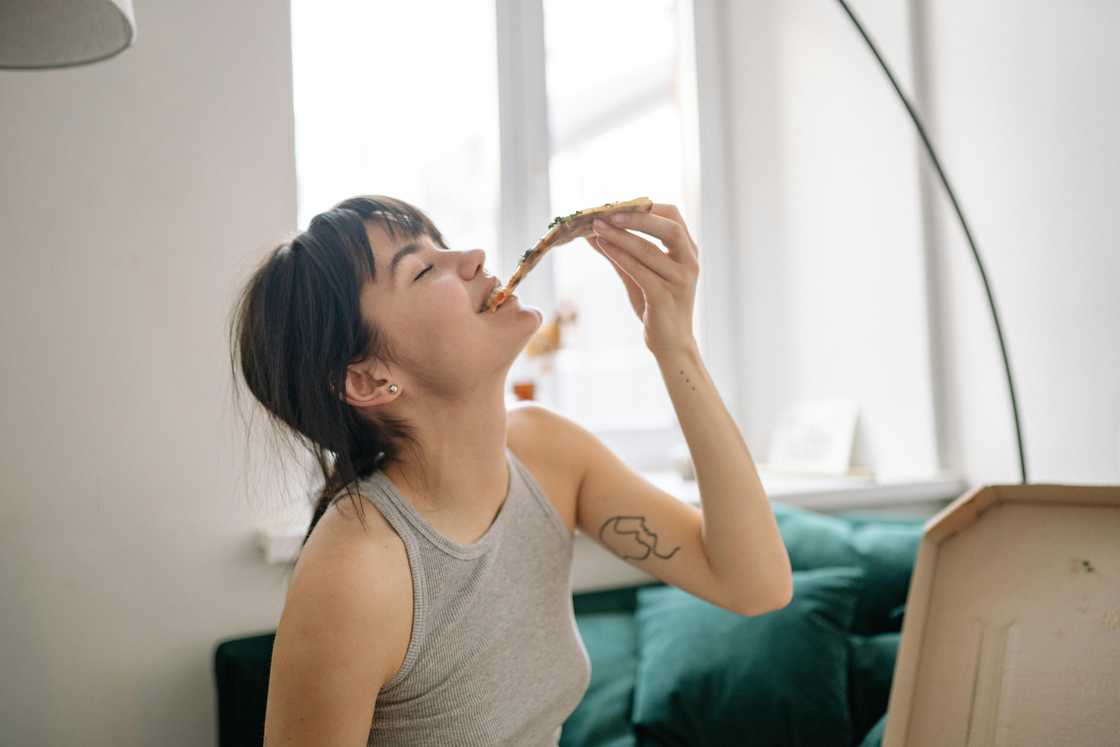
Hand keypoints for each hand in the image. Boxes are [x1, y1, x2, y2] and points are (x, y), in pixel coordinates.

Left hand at [584, 202, 698, 356]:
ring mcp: (680, 281)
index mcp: (688, 251)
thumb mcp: (638, 275)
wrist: (671, 344)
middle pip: (668, 228)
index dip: (646, 207)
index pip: (673, 216)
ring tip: (596, 228)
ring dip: (620, 236)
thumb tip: (592, 232)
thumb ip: (619, 253)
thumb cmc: (657, 307)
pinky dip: (620, 256)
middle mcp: (689, 263)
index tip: (618, 204)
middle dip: (636, 217)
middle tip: (607, 212)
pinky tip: (603, 247)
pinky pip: (640, 272)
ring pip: (649, 250)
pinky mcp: (665, 298)